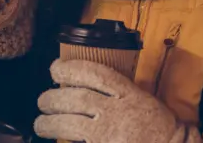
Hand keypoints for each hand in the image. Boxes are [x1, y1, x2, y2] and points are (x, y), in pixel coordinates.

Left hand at [34, 59, 201, 142]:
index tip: (56, 68)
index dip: (70, 68)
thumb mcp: (144, 102)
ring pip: (69, 123)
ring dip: (49, 122)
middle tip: (43, 100)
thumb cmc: (161, 130)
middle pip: (76, 98)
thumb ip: (120, 93)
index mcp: (130, 95)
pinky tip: (55, 141)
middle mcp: (118, 111)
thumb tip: (86, 86)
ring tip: (41, 123)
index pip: (95, 74)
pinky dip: (62, 142)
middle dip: (53, 98)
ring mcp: (109, 133)